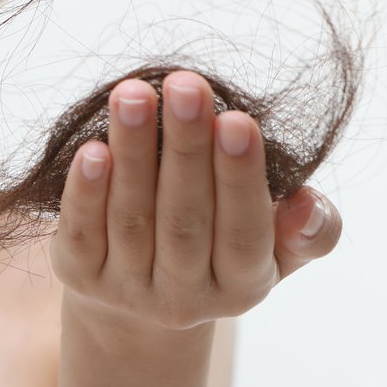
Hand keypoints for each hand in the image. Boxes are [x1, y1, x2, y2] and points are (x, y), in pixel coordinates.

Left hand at [49, 70, 341, 330]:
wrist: (138, 303)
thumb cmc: (218, 248)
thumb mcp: (276, 250)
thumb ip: (307, 231)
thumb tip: (307, 204)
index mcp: (241, 284)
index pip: (244, 232)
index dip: (239, 177)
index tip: (237, 118)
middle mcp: (184, 296)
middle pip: (183, 220)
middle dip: (185, 149)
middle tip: (185, 84)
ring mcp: (127, 289)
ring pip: (130, 218)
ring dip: (132, 152)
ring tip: (132, 94)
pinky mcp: (79, 275)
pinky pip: (82, 232)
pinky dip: (85, 191)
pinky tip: (91, 148)